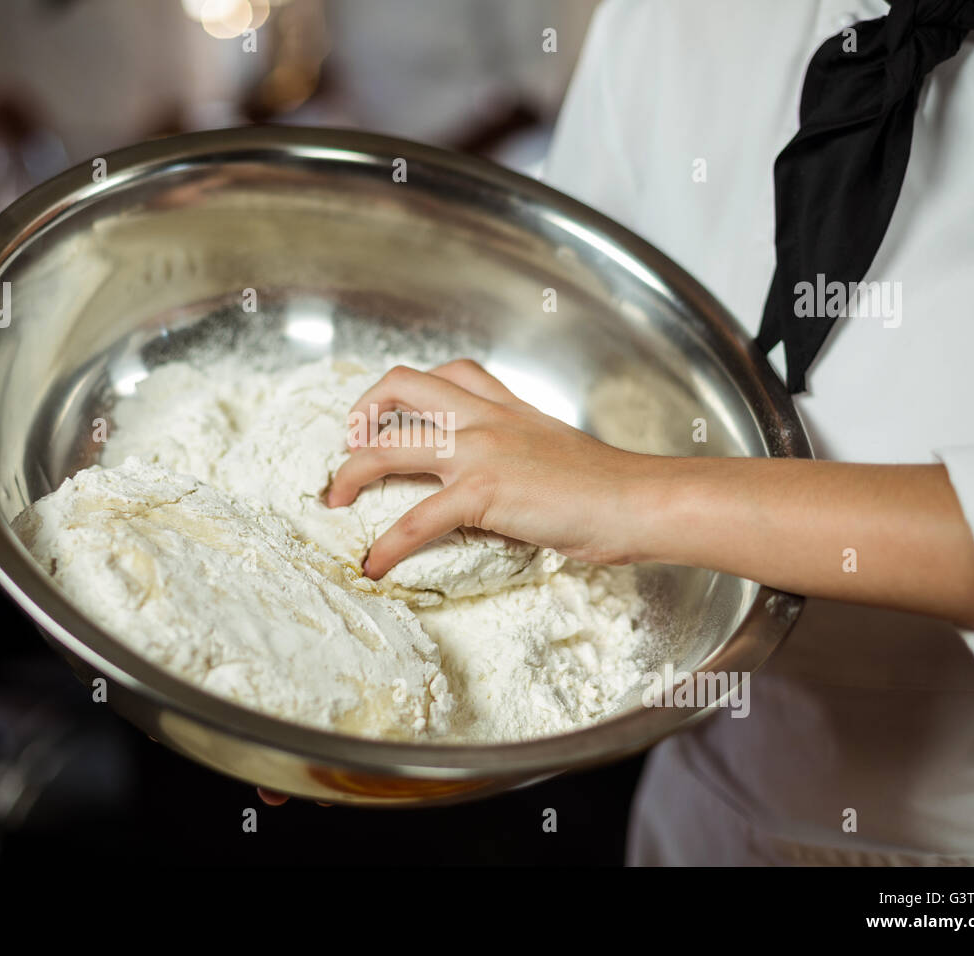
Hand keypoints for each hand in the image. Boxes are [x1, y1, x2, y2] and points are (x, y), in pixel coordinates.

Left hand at [325, 359, 655, 577]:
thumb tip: (494, 481)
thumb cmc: (608, 487)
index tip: (383, 418)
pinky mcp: (483, 492)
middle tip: (348, 448)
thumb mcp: (555, 449)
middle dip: (361, 412)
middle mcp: (485, 418)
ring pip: (390, 446)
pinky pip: (415, 519)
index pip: (445, 373)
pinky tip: (374, 563)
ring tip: (335, 503)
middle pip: (401, 385)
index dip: (403, 391)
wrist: (638, 501)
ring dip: (351, 474)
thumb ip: (518, 450)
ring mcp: (480, 451)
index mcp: (505, 406)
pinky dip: (386, 544)